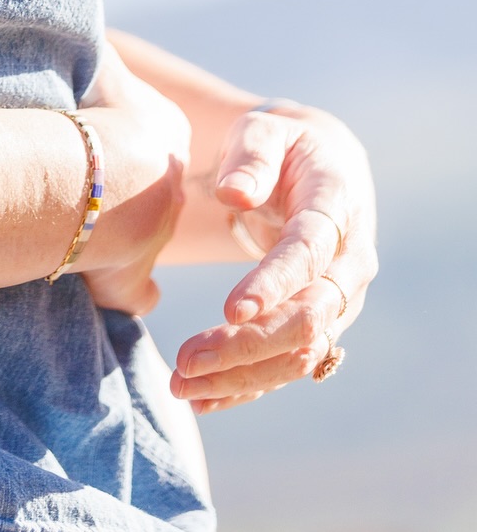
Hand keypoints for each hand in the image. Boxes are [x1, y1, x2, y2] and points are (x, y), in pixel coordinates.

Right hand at [78, 49, 190, 315]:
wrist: (94, 172)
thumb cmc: (90, 113)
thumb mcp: (100, 65)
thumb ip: (99, 50)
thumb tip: (85, 22)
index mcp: (165, 134)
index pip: (149, 139)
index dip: (121, 141)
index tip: (95, 141)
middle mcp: (170, 186)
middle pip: (148, 190)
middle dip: (123, 191)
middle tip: (83, 186)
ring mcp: (154, 234)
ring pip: (139, 236)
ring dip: (114, 234)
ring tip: (80, 224)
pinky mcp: (131, 275)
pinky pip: (138, 291)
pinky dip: (133, 292)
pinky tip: (127, 289)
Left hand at [170, 102, 376, 411]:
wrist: (319, 167)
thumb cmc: (281, 145)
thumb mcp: (266, 132)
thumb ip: (252, 158)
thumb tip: (234, 193)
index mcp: (337, 208)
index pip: (309, 254)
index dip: (274, 283)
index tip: (231, 308)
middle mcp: (349, 264)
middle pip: (308, 318)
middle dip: (249, 344)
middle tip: (187, 358)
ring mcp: (338, 300)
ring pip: (300, 352)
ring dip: (243, 374)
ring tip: (183, 384)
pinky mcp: (318, 324)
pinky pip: (288, 364)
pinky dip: (248, 385)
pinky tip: (203, 399)